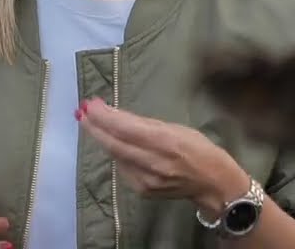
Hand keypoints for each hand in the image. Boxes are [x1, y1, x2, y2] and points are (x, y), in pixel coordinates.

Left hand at [76, 97, 250, 216]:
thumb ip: (146, 124)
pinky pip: (122, 167)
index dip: (104, 116)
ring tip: (89, 122)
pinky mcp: (142, 191)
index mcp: (166, 142)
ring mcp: (146, 180)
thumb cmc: (199, 149)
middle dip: (95, 126)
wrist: (213, 185)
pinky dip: (114, 152)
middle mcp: (154, 163)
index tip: (90, 103)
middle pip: (115, 143)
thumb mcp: (177, 128)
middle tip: (81, 111)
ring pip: (115, 155)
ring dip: (100, 138)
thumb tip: (115, 115)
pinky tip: (109, 142)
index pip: (126, 129)